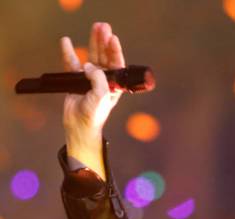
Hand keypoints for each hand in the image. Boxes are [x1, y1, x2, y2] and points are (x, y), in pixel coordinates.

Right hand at [60, 22, 124, 140]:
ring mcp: (90, 79)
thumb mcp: (102, 96)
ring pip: (92, 56)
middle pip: (105, 56)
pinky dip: (69, 52)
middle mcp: (104, 80)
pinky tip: (66, 42)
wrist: (79, 125)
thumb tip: (89, 66)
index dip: (115, 51)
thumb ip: (99, 80)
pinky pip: (73, 63)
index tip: (113, 39)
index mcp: (114, 85)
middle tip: (103, 27)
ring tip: (94, 28)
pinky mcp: (76, 80)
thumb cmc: (95, 114)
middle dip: (104, 42)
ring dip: (93, 43)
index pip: (116, 64)